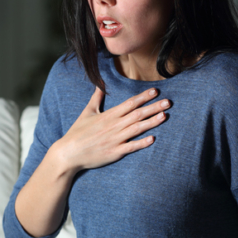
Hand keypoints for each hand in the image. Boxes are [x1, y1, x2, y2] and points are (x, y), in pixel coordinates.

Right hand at [55, 87, 169, 171]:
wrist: (69, 153)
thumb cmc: (77, 132)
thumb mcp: (86, 112)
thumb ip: (96, 98)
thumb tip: (100, 85)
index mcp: (108, 115)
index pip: (129, 103)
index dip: (143, 97)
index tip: (155, 91)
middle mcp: (114, 126)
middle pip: (137, 114)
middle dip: (154, 107)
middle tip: (168, 102)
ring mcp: (115, 140)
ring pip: (137, 129)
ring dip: (152, 122)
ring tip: (164, 116)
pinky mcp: (114, 152)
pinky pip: (131, 147)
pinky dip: (141, 143)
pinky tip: (152, 139)